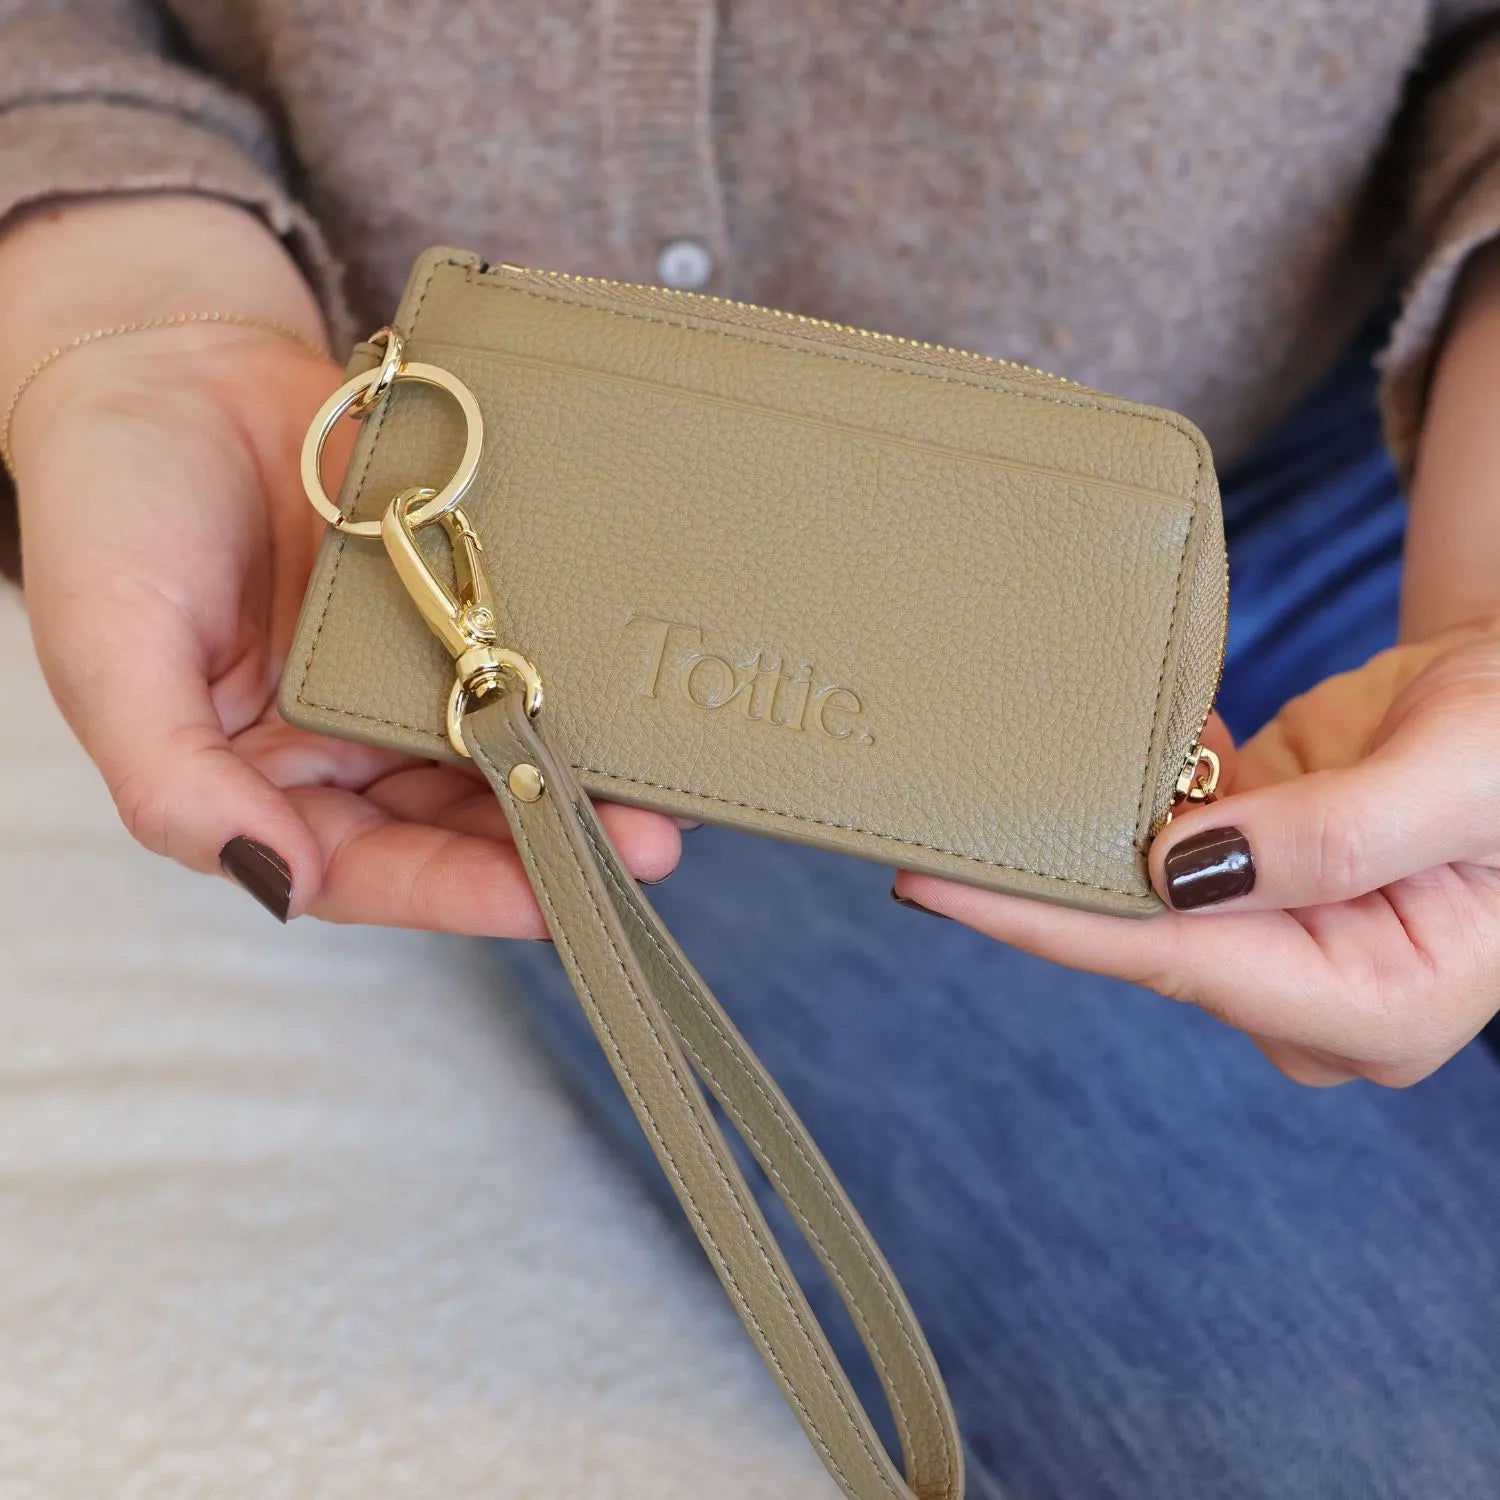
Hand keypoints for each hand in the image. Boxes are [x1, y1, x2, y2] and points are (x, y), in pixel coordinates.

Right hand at [8, 196, 677, 930]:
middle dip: (556, 836)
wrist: (172, 358)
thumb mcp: (114, 654)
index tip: (550, 899)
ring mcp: (416, 671)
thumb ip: (176, 781)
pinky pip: (529, 646)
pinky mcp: (463, 600)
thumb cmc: (112, 509)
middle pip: (467, 820)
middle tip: (651, 845)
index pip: (375, 868)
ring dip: (588, 771)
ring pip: (512, 743)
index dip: (463, 892)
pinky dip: (583, 675)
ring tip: (676, 788)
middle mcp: (354, 744)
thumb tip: (279, 880)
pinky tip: (642, 689)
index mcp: (271, 781)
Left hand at [895, 620, 1499, 1086]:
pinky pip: (1164, 842)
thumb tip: (1176, 870)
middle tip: (926, 823)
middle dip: (1040, 881)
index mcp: (1376, 1003)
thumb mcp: (1466, 780)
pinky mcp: (1251, 881)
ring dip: (1080, 829)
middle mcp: (1311, 991)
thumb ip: (1335, 836)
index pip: (1174, 959)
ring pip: (1142, 889)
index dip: (1046, 921)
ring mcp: (1277, 939)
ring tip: (983, 780)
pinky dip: (1131, 793)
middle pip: (1142, 936)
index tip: (932, 883)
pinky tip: (1102, 752)